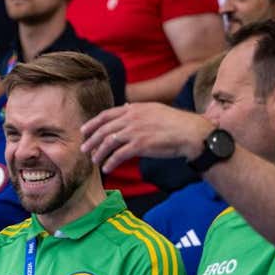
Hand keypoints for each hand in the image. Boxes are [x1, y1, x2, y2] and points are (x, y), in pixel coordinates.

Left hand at [80, 103, 214, 173]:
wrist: (190, 132)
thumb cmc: (174, 122)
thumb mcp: (154, 109)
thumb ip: (137, 109)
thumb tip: (125, 106)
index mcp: (134, 108)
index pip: (106, 115)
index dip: (92, 123)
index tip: (84, 131)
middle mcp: (131, 118)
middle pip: (103, 129)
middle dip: (91, 140)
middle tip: (84, 150)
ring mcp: (135, 131)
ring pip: (108, 143)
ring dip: (98, 153)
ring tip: (95, 161)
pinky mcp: (140, 145)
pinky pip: (119, 155)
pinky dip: (110, 163)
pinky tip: (107, 168)